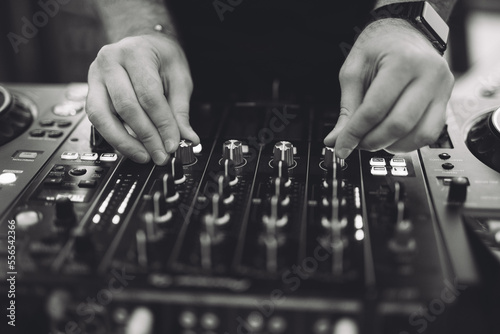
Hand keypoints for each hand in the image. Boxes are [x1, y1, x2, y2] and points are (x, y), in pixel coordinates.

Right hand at [86, 34, 198, 164]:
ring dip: (125, 142)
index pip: (149, 95)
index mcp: (135, 53)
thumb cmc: (161, 58)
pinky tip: (130, 148)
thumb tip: (187, 138)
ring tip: (144, 156)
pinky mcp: (90, 92)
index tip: (172, 144)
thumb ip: (180, 110)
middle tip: (160, 155)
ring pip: (103, 116)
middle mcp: (109, 62)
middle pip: (126, 107)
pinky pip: (98, 120)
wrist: (143, 44)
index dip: (162, 124)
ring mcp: (95, 77)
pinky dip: (114, 137)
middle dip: (146, 137)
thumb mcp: (179, 78)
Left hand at [324, 18, 453, 158]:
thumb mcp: (354, 72)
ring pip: (419, 134)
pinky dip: (407, 143)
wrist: (405, 31)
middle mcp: (429, 74)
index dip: (355, 133)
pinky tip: (391, 138)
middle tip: (355, 143)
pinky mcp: (445, 100)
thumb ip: (347, 109)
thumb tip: (336, 140)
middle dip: (372, 141)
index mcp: (403, 61)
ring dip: (391, 145)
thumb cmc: (379, 46)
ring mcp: (442, 88)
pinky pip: (430, 133)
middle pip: (399, 125)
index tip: (341, 147)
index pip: (375, 109)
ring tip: (373, 139)